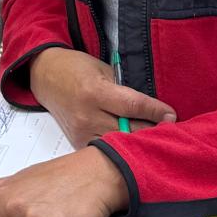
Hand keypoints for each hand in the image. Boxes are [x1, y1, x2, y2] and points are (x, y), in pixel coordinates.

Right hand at [29, 49, 175, 147]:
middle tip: (170, 130)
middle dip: (151, 130)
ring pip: (119, 144)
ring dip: (137, 142)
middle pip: (129, 130)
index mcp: (95, 92)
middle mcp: (88, 115)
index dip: (155, 111)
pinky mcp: (78, 142)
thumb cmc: (75, 67)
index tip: (171, 115)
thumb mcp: (102, 69)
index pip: (132, 106)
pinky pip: (106, 149)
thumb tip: (149, 106)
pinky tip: (133, 145)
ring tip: (155, 139)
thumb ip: (123, 89)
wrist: (46, 76)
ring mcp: (82, 132)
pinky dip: (121, 147)